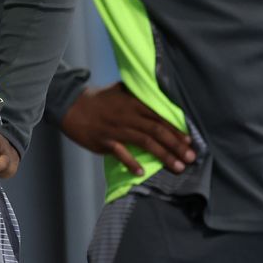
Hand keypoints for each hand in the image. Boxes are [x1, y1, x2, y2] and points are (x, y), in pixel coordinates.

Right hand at [59, 83, 195, 175]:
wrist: (70, 105)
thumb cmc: (97, 99)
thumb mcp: (119, 90)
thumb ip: (137, 92)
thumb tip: (157, 92)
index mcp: (133, 103)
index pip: (159, 117)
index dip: (176, 130)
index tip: (190, 141)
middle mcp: (127, 116)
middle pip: (156, 131)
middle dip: (176, 145)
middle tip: (191, 158)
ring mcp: (116, 129)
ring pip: (144, 142)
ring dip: (163, 155)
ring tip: (178, 167)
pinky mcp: (104, 141)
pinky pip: (120, 153)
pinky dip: (131, 163)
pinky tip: (142, 173)